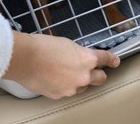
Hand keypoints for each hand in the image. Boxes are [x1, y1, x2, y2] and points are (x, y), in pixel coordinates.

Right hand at [3, 31, 120, 99]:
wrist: (24, 58)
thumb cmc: (42, 47)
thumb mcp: (67, 44)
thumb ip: (79, 53)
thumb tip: (81, 57)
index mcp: (87, 59)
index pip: (105, 58)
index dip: (111, 59)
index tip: (115, 61)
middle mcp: (83, 75)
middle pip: (101, 78)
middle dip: (99, 74)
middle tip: (95, 71)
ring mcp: (72, 88)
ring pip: (83, 87)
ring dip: (80, 81)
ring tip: (66, 73)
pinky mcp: (60, 95)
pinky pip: (68, 91)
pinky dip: (65, 86)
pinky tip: (55, 78)